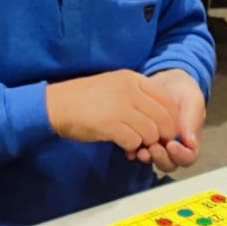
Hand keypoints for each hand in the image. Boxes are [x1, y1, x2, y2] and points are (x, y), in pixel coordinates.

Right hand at [47, 70, 178, 155]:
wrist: (55, 105)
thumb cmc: (85, 99)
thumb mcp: (115, 86)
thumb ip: (138, 96)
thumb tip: (161, 118)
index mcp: (133, 79)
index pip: (168, 100)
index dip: (171, 119)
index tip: (164, 131)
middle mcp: (130, 90)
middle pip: (163, 118)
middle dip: (161, 135)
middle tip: (153, 143)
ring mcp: (120, 106)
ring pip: (151, 132)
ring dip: (145, 143)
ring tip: (134, 143)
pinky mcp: (110, 124)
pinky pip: (134, 141)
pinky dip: (131, 147)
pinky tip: (122, 145)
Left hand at [132, 70, 206, 172]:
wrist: (165, 80)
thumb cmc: (182, 91)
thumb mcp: (192, 100)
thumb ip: (192, 120)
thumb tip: (191, 143)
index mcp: (188, 140)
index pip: (188, 158)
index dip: (181, 155)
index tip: (172, 144)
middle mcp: (172, 146)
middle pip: (169, 164)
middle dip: (161, 159)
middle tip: (153, 147)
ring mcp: (156, 144)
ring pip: (152, 160)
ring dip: (146, 157)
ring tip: (140, 148)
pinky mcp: (140, 137)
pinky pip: (136, 150)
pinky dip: (132, 150)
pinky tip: (128, 143)